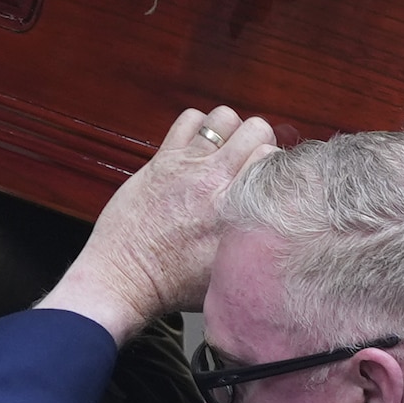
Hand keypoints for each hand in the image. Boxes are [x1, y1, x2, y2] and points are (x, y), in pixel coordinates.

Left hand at [47, 107, 273, 335]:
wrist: (124, 280)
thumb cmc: (175, 284)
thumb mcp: (233, 271)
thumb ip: (258, 240)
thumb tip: (279, 219)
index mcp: (236, 209)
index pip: (274, 159)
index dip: (275, 165)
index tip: (268, 176)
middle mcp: (214, 182)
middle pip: (257, 130)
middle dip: (258, 141)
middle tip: (248, 161)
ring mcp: (186, 167)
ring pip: (224, 118)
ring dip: (229, 131)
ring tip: (224, 152)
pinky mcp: (161, 161)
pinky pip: (189, 120)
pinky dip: (197, 127)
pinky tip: (197, 150)